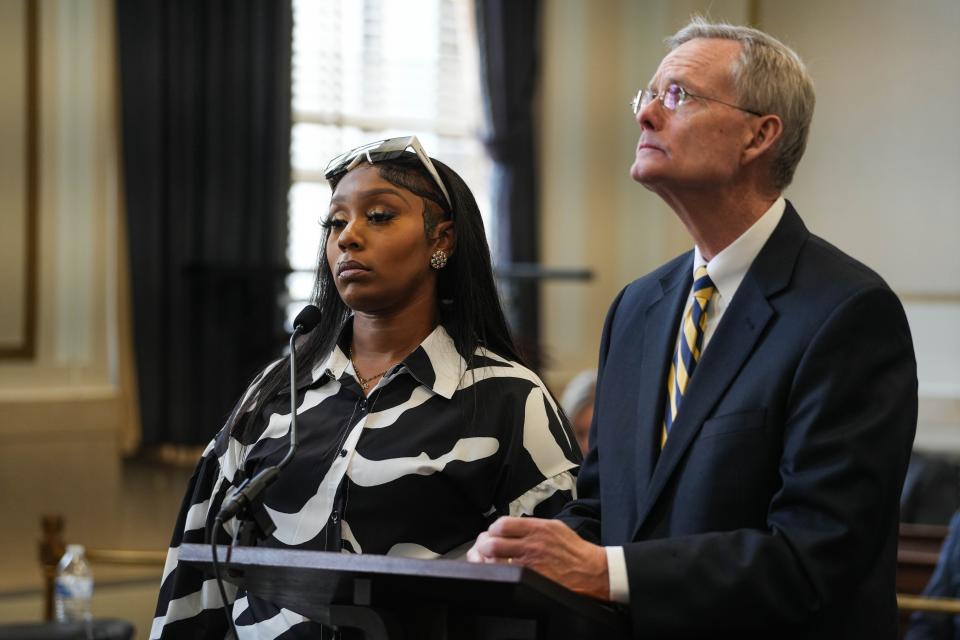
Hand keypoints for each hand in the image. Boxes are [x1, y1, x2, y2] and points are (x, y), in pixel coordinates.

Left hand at [467, 517, 609, 600]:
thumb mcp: (554, 527)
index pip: (502, 525)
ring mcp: (530, 564)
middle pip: (493, 543)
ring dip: (490, 562)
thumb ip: (532, 525)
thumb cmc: (573, 549)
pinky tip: (505, 573)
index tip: (494, 533)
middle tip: (487, 549)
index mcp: (537, 528)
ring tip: (493, 562)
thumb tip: (511, 526)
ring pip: (496, 562)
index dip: (493, 530)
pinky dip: (502, 575)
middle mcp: (532, 545)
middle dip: (485, 546)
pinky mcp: (532, 580)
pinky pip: (507, 576)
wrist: (590, 570)